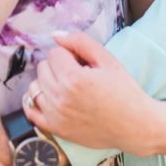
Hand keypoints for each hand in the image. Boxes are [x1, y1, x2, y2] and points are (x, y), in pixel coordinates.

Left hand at [27, 31, 154, 152]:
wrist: (135, 126)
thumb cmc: (124, 91)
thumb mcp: (108, 60)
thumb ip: (80, 42)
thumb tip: (56, 35)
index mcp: (74, 79)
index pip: (55, 52)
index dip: (70, 54)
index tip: (84, 64)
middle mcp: (60, 98)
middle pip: (43, 68)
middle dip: (58, 66)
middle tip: (78, 75)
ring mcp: (56, 116)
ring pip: (34, 87)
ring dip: (48, 83)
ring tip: (68, 88)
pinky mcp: (55, 130)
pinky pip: (30, 110)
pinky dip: (37, 101)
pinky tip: (53, 99)